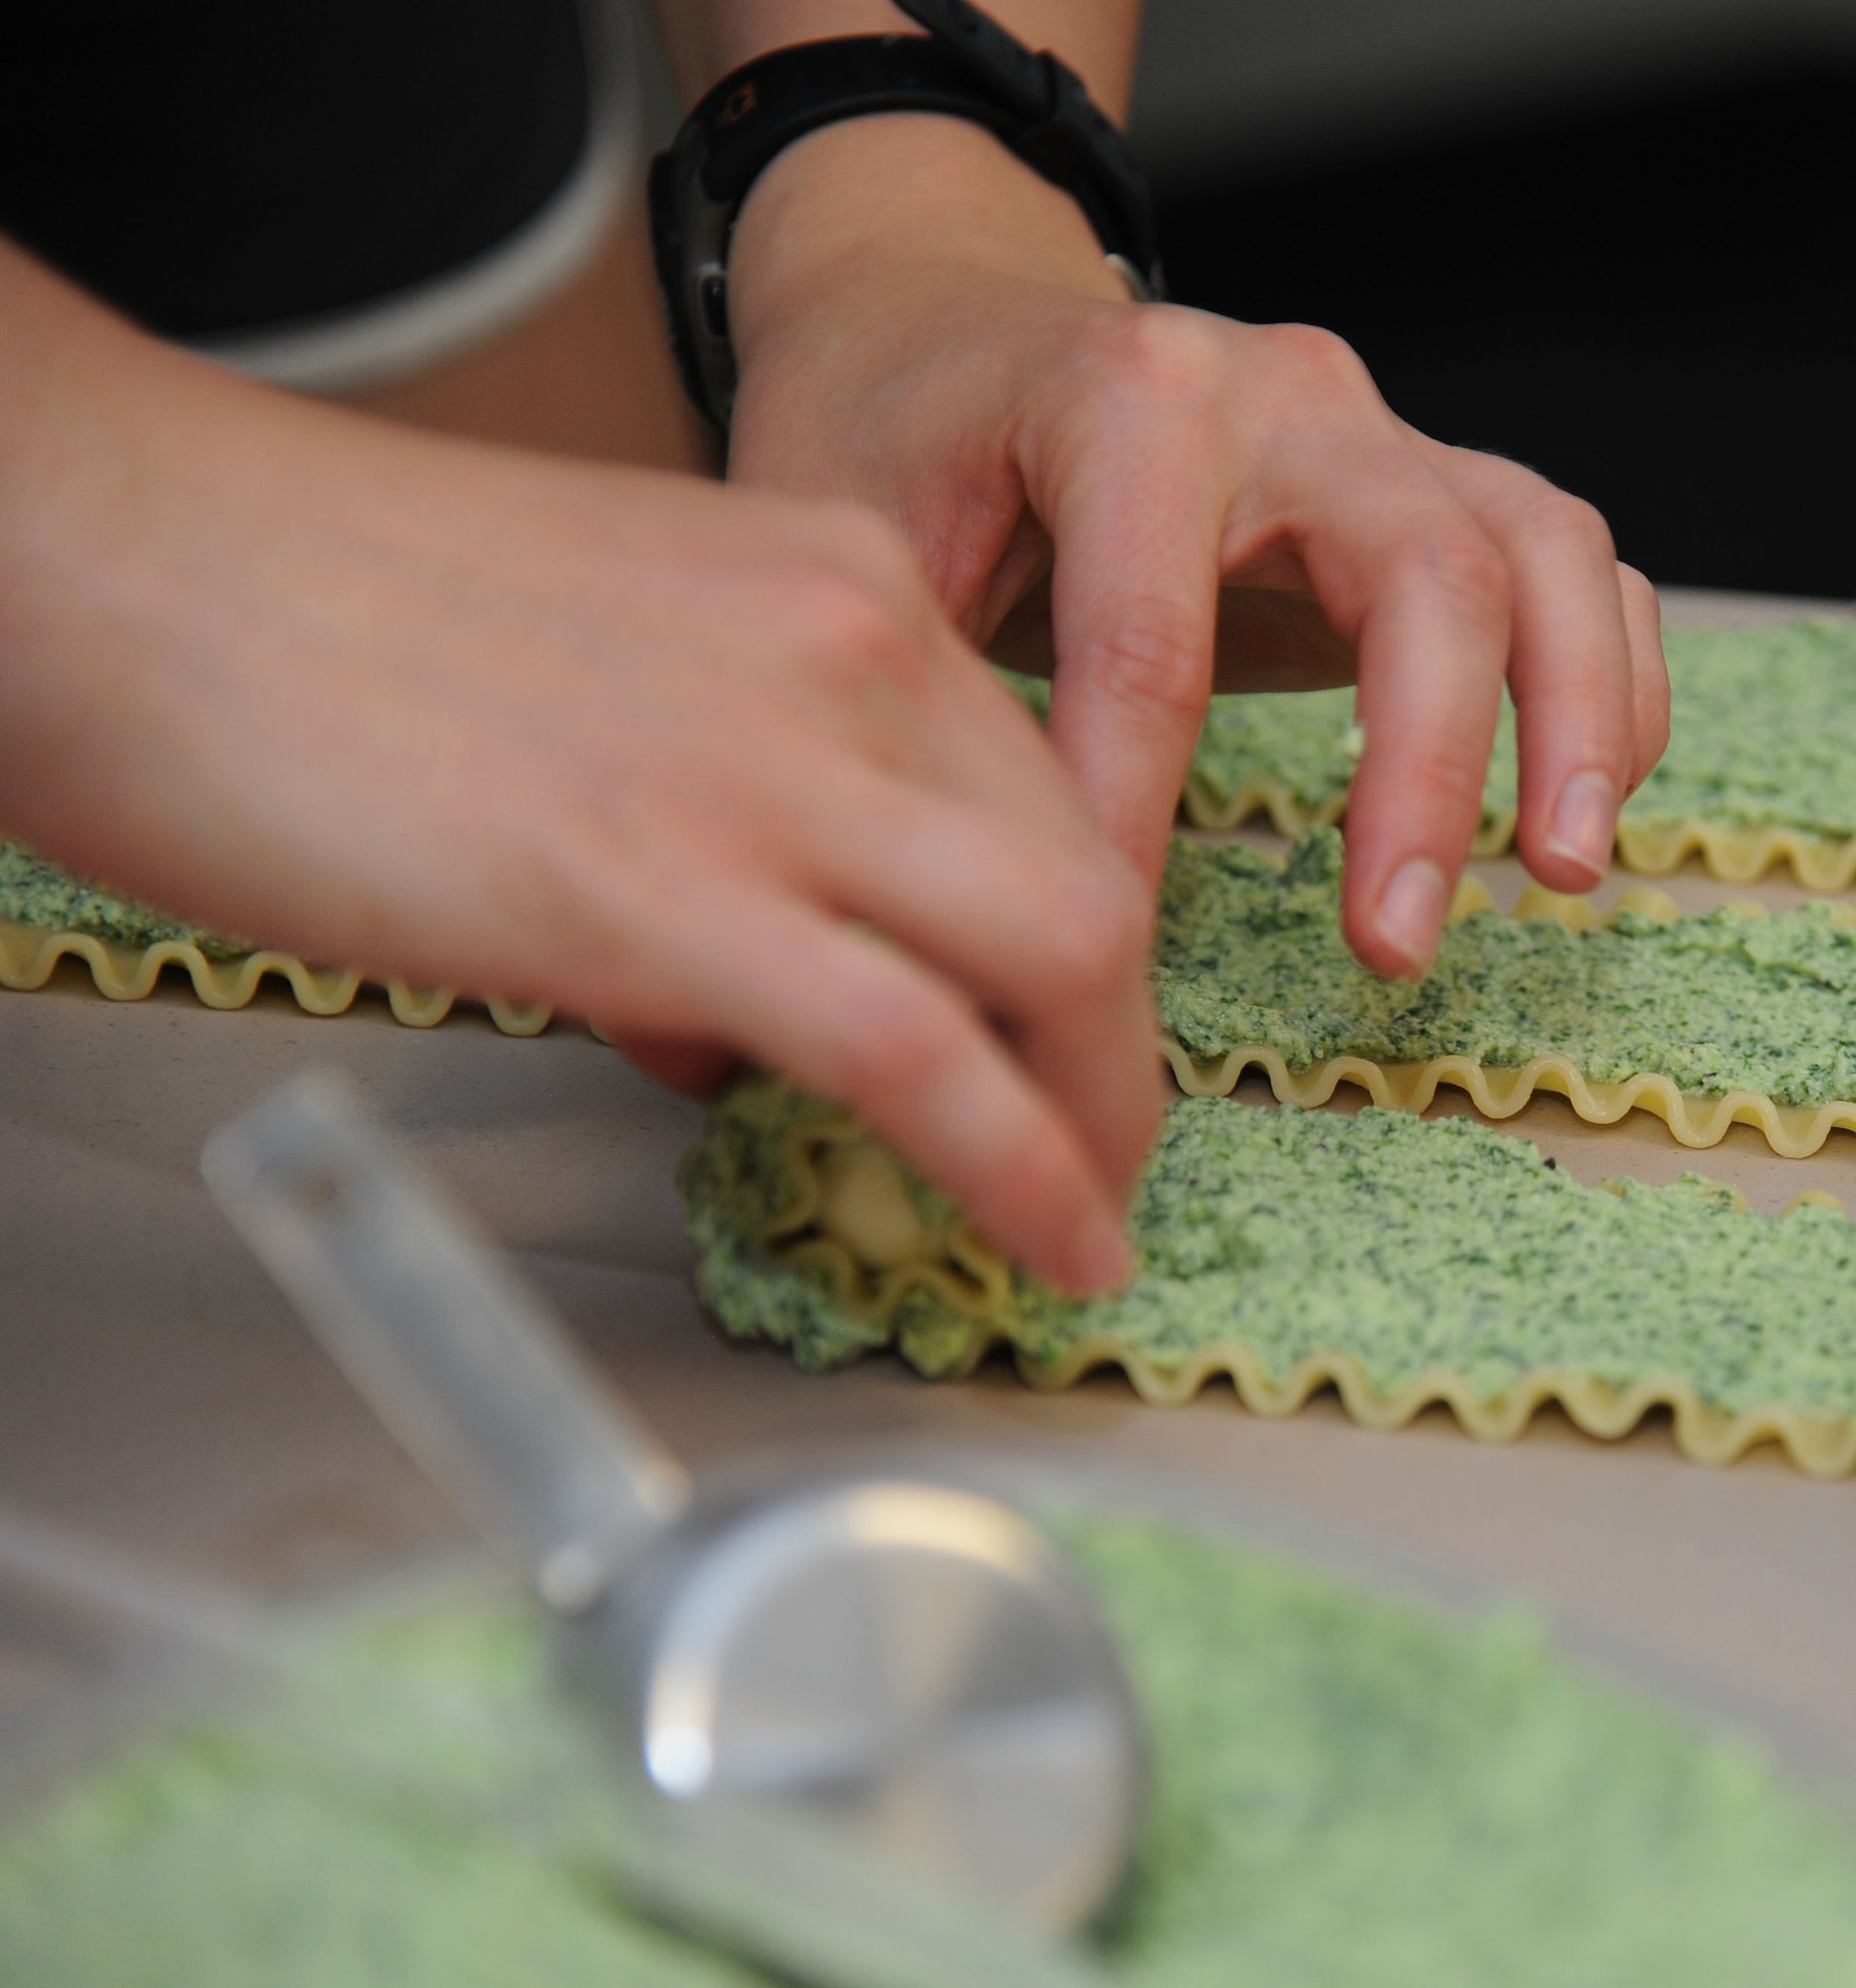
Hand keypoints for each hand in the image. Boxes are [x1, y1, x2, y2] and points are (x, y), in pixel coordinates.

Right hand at [0, 244, 1156, 1290]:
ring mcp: (771, 771)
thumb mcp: (608, 647)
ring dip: (1102, 1116)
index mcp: (833, 576)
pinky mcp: (668, 896)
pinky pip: (922, 1056)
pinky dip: (1021, 1167)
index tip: (1078, 1031)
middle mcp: (848, 652)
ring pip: (1058, 958)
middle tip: (1110, 1146)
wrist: (140, 561)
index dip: (1079, 937)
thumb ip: (725, 783)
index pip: (1038, 784)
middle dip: (1122, 1042)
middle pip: (1090, 875)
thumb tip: (741, 987)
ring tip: (1089, 1222)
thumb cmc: (323, 605)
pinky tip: (1050, 1241)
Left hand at [724, 115, 1669, 976]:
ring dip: (1571, 720)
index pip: (1152, 643)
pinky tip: (1575, 807)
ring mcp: (1368, 429)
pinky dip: (1603, 675)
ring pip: (1538, 550)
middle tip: (1392, 944)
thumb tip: (970, 902)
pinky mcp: (1416, 479)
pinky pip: (1565, 560)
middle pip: (1418, 571)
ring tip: (1556, 878)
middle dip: (1422, 772)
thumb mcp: (848, 539)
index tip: (1103, 966)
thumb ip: (910, 688)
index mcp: (1126, 399)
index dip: (1133, 822)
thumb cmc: (889, 432)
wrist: (943, 316)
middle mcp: (1279, 393)